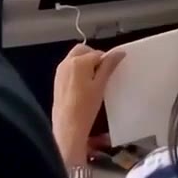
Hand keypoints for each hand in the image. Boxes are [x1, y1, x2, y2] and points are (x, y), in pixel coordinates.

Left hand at [52, 44, 124, 167]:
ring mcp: (60, 71)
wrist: (67, 126)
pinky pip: (69, 68)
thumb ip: (109, 66)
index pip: (98, 53)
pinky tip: (84, 87)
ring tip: (94, 81)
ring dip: (85, 63)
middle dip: (94, 57)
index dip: (107, 60)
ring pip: (75, 58)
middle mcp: (67, 62)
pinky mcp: (57, 80)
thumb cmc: (85, 107)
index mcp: (79, 61)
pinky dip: (78, 70)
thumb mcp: (100, 85)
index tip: (112, 71)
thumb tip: (119, 52)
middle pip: (83, 50)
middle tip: (102, 72)